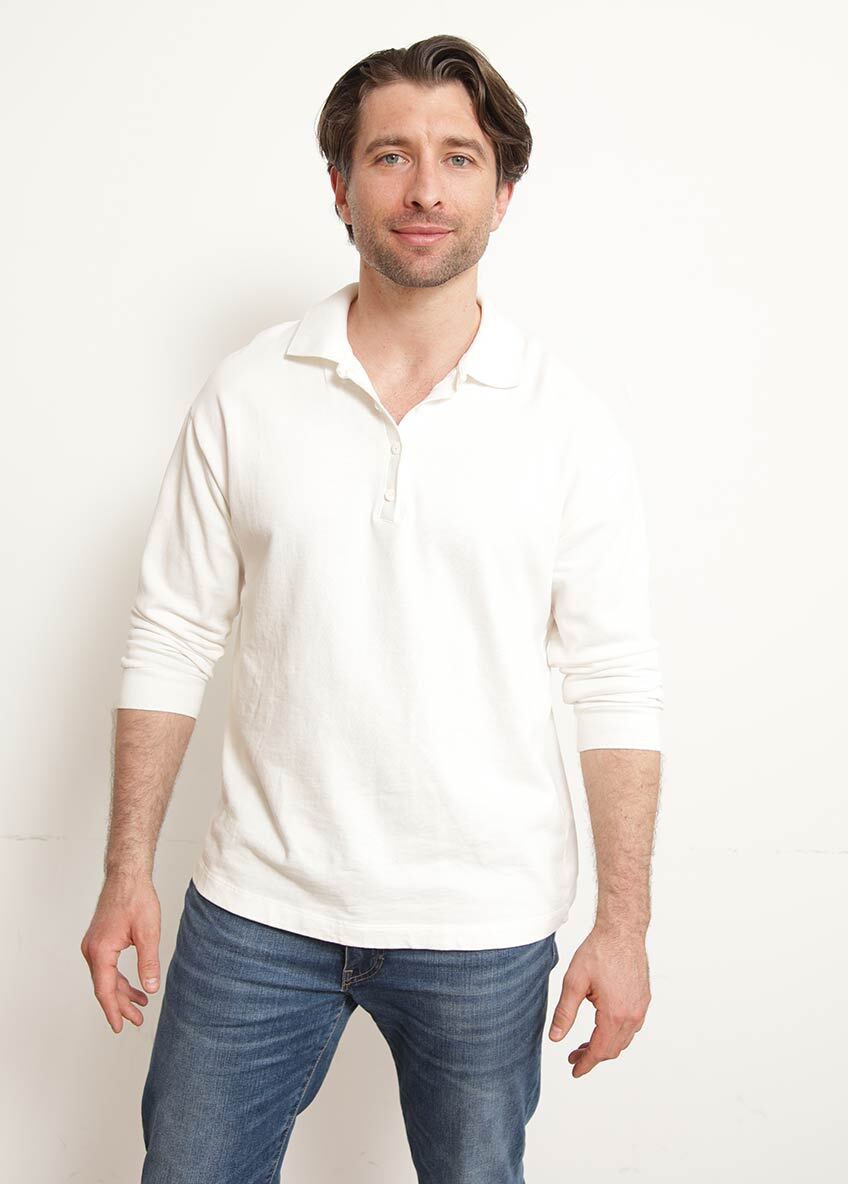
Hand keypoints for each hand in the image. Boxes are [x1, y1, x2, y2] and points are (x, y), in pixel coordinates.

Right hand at [80, 875, 161, 1033]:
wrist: (127, 876)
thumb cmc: (136, 899)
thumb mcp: (148, 933)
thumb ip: (148, 963)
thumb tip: (151, 989)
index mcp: (101, 951)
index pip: (104, 990)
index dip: (113, 1010)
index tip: (119, 1027)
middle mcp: (92, 950)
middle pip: (104, 987)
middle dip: (121, 1005)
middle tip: (138, 1020)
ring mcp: (94, 945)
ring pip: (106, 978)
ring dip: (121, 992)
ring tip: (140, 1005)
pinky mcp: (100, 941)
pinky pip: (107, 967)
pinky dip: (119, 978)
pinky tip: (134, 985)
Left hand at [548, 924, 650, 1076]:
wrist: (622, 931)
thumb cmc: (599, 951)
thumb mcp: (574, 982)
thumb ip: (564, 1013)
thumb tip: (556, 1038)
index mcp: (614, 1014)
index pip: (600, 1051)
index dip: (586, 1064)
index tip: (575, 1071)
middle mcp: (632, 1015)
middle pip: (613, 1049)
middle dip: (593, 1056)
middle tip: (573, 1056)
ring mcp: (641, 1007)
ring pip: (624, 1039)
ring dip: (605, 1045)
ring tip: (585, 1044)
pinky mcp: (644, 999)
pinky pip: (632, 1027)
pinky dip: (616, 1033)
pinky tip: (602, 1026)